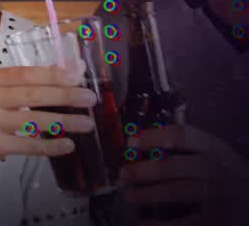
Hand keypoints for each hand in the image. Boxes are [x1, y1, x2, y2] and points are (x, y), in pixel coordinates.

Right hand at [0, 65, 98, 171]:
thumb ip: (29, 84)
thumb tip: (71, 72)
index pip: (27, 74)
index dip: (54, 74)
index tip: (78, 75)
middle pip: (32, 96)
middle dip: (65, 96)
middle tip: (89, 99)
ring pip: (33, 121)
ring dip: (64, 122)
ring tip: (86, 123)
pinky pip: (28, 145)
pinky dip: (50, 146)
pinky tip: (67, 145)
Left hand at [122, 124, 248, 224]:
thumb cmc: (230, 174)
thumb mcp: (218, 155)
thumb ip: (190, 147)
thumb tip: (144, 140)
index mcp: (214, 148)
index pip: (181, 135)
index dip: (153, 137)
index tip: (130, 141)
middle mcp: (216, 169)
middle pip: (173, 166)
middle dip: (144, 170)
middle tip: (123, 173)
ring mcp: (218, 195)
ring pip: (175, 192)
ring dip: (147, 194)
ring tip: (129, 196)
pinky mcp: (218, 219)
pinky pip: (185, 222)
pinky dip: (161, 225)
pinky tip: (145, 224)